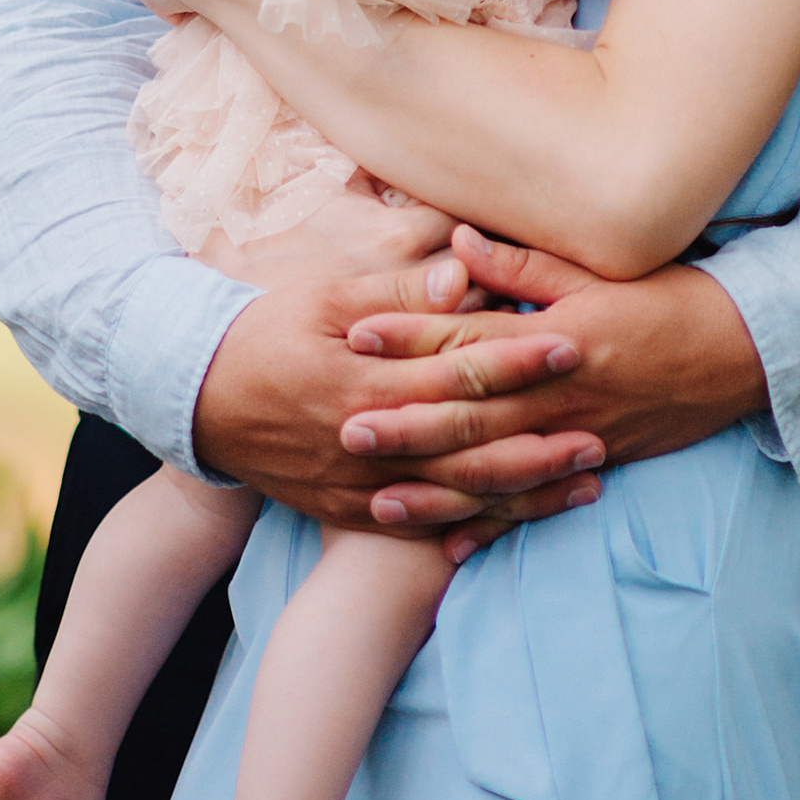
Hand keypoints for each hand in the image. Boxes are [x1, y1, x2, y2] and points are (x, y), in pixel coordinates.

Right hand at [192, 272, 608, 533]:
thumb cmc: (265, 333)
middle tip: (603, 429)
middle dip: (539, 437)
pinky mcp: (350, 511)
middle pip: (469, 443)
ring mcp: (360, 485)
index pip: (457, 369)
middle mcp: (368, 441)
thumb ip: (398, 293)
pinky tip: (517, 524)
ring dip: (523, 490)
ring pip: (456, 494)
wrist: (196, 402)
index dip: (518, 358)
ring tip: (583, 479)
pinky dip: (471, 527)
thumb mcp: (323, 298)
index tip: (573, 343)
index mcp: (365, 380)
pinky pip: (421, 525)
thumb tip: (465, 272)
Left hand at [338, 246, 767, 525]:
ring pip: (495, 470)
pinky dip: (494, 527)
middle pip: (470, 413)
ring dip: (436, 487)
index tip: (356, 335)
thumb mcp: (600, 270)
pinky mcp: (595, 464)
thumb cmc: (672, 299)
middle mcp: (561, 393)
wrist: (747, 352)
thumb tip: (459, 243)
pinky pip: (535, 504)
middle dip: (405, 423)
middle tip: (345, 429)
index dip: (411, 336)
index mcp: (556, 337)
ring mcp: (578, 436)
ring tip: (379, 499)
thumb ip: (523, 264)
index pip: (470, 339)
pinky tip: (452, 547)